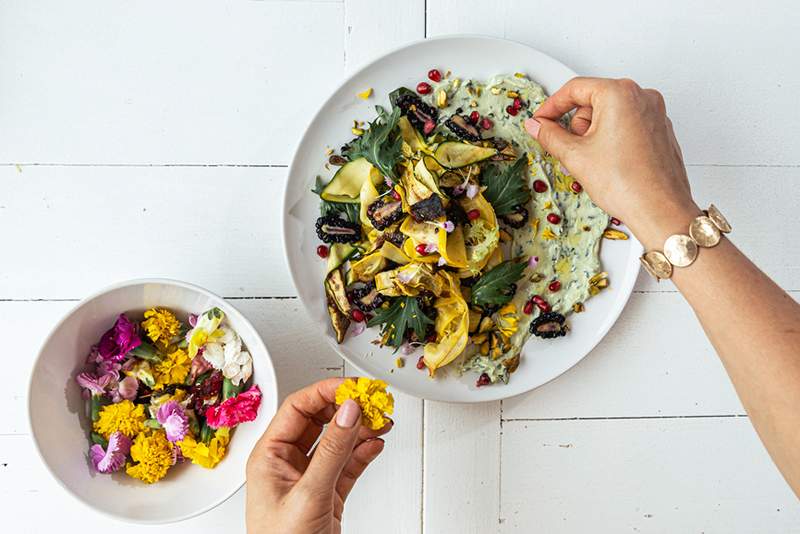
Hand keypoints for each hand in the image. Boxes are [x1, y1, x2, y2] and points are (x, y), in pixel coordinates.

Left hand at [246, 378, 392, 533]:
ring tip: (382, 421)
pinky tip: (376, 444)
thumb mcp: (309, 494)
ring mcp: (309, 479)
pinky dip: (364, 452)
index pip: (298, 409)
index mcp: (269, 457)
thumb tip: (348, 411)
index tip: (352, 386)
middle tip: (372, 400)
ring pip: (337, 441)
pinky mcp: (327, 494)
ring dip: (360, 429)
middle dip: (346, 408)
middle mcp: (287, 464)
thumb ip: (332, 450)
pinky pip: (347, 464)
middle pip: (319, 420)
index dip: (326, 392)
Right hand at [524, 77, 700, 247]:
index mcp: (620, 94)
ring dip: (594, 136)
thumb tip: (537, 126)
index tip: (541, 120)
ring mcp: (655, 114)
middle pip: (593, 102)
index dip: (551, 106)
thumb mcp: (575, 156)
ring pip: (610, 115)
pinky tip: (609, 164)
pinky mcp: (660, 131)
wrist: (660, 210)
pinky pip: (627, 126)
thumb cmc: (627, 184)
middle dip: (578, 127)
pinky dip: (612, 140)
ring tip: (595, 163)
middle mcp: (642, 97)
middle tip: (573, 152)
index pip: (575, 88)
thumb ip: (550, 135)